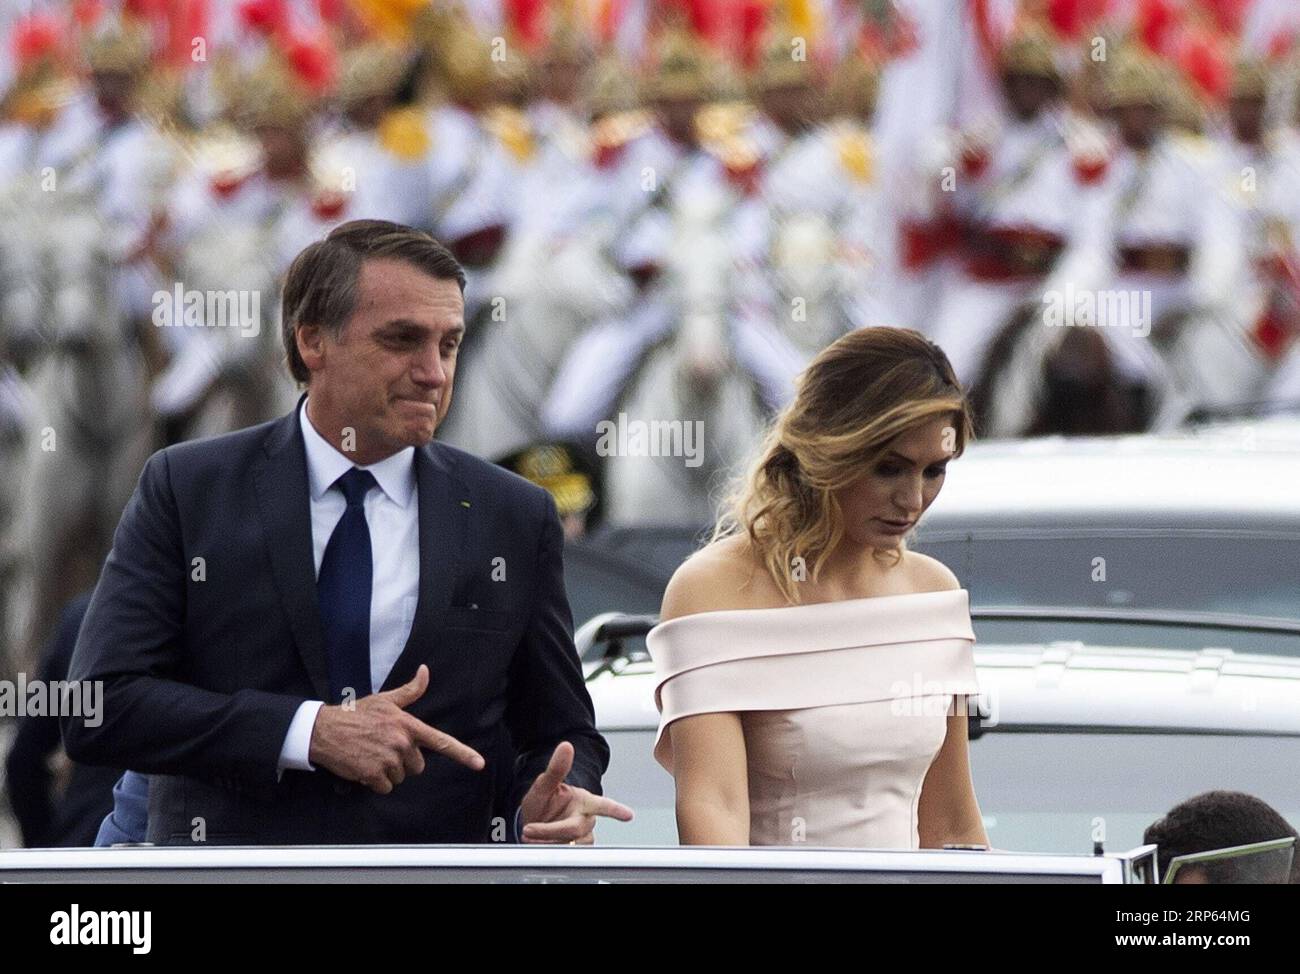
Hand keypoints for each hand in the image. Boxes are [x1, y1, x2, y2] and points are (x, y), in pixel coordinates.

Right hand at [308, 664, 483, 794]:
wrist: (324, 729)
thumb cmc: (356, 713)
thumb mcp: (385, 699)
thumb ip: (410, 691)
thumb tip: (425, 671)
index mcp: (408, 725)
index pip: (441, 741)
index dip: (463, 754)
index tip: (479, 764)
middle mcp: (402, 742)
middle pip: (417, 765)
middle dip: (404, 761)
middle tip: (384, 747)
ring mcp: (388, 759)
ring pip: (400, 777)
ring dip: (387, 771)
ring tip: (371, 754)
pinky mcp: (373, 774)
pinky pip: (385, 787)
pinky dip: (375, 782)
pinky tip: (364, 766)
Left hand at [519, 741, 633, 843]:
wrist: (533, 822)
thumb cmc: (542, 803)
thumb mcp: (544, 785)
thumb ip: (556, 768)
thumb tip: (566, 746)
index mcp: (584, 801)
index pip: (603, 805)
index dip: (615, 810)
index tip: (628, 815)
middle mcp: (586, 818)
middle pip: (575, 828)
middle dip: (551, 830)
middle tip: (529, 829)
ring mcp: (581, 836)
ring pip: (571, 844)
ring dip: (550, 842)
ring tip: (534, 835)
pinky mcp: (575, 850)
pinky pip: (567, 854)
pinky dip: (552, 850)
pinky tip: (542, 844)